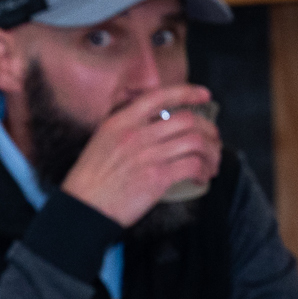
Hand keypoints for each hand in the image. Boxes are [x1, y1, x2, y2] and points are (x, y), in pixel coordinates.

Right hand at [58, 83, 220, 227]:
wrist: (85, 206)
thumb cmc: (90, 178)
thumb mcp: (101, 140)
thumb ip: (125, 127)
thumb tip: (151, 121)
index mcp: (120, 121)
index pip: (158, 96)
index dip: (186, 92)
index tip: (204, 94)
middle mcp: (136, 134)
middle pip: (187, 120)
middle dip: (208, 130)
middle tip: (213, 140)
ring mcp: (148, 155)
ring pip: (196, 142)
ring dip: (211, 153)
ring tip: (210, 162)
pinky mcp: (158, 177)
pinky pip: (193, 166)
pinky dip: (204, 171)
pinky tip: (202, 177)